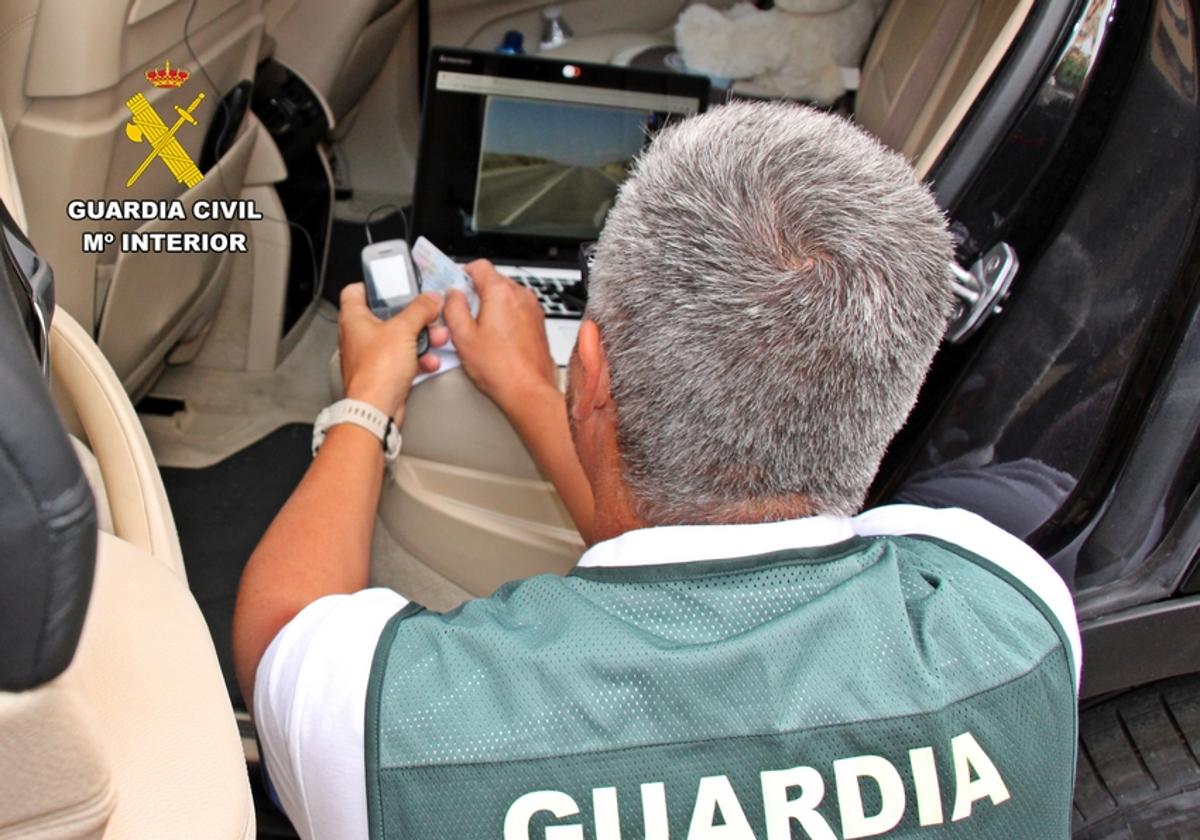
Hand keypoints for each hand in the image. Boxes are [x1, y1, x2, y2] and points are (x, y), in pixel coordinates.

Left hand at [338, 283, 448, 419]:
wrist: (376, 409)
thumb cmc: (377, 371)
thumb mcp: (404, 329)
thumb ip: (420, 309)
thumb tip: (430, 298)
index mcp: (354, 318)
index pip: (356, 290)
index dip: (375, 284)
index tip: (395, 283)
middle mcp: (359, 336)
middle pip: (387, 314)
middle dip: (413, 315)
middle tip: (428, 313)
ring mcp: (371, 355)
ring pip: (399, 338)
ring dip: (421, 337)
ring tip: (437, 337)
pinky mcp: (384, 373)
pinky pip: (404, 359)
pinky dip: (419, 358)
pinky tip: (430, 360)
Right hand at [443, 260, 558, 412]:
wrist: (529, 391)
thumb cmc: (500, 369)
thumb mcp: (463, 337)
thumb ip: (453, 308)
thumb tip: (452, 295)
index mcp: (501, 293)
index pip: (479, 266)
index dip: (463, 273)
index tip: (455, 287)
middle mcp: (521, 296)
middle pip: (493, 280)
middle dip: (476, 293)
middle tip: (463, 313)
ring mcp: (532, 309)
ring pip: (506, 295)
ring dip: (491, 305)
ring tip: (479, 329)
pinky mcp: (538, 323)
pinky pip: (517, 310)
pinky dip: (505, 316)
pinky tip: (495, 337)